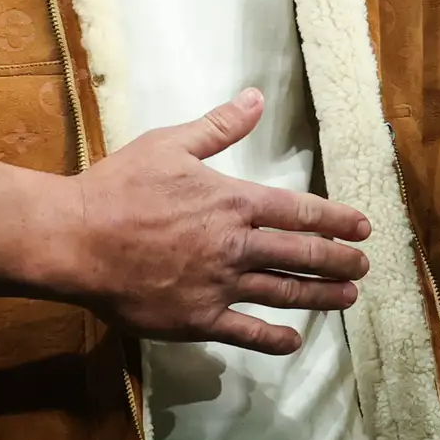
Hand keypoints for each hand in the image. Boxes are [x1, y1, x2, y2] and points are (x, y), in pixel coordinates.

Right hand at [70, 91, 373, 353]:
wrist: (75, 239)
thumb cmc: (118, 187)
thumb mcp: (169, 145)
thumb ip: (218, 127)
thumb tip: (255, 98)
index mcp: (233, 201)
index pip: (300, 211)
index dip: (336, 220)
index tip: (363, 227)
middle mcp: (235, 245)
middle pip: (301, 254)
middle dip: (338, 260)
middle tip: (363, 265)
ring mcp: (218, 286)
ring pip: (283, 293)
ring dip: (320, 296)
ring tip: (348, 297)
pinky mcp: (197, 319)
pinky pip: (246, 332)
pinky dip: (274, 339)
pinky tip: (294, 340)